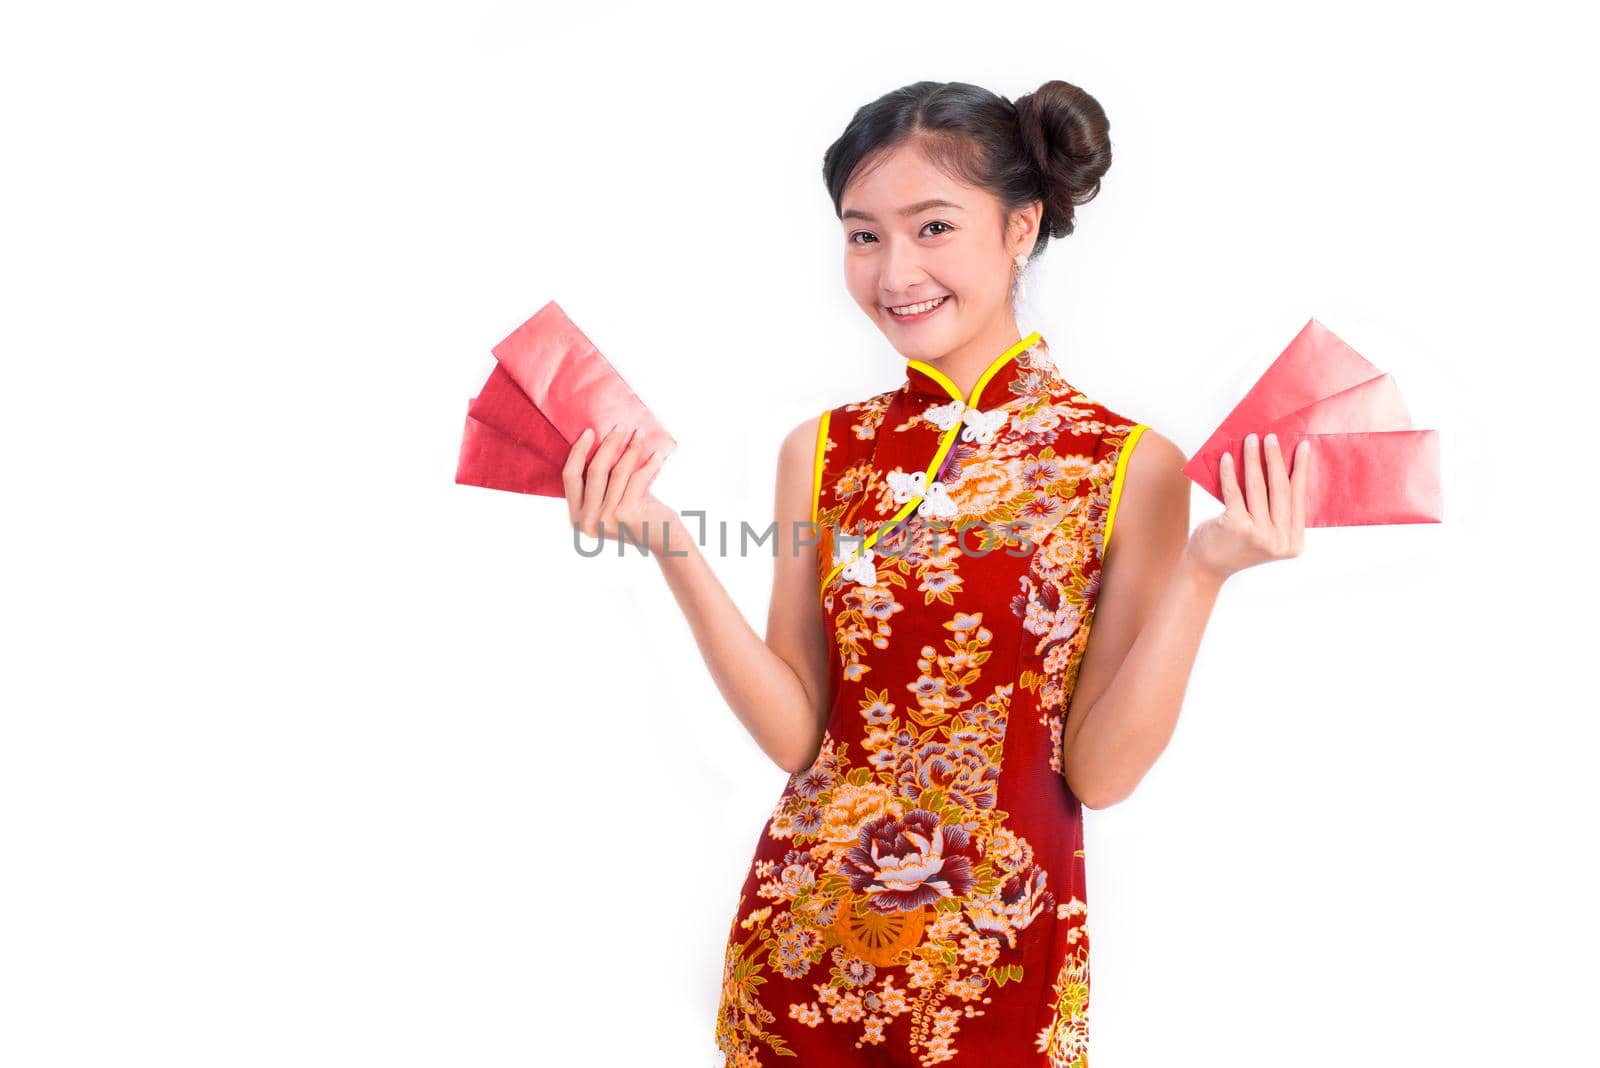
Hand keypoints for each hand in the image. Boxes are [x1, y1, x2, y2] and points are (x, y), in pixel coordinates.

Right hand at [562, 422, 671, 552]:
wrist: (663, 541)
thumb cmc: (638, 515)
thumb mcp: (610, 503)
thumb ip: (600, 483)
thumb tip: (601, 440)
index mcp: (576, 517)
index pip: (569, 476)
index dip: (578, 451)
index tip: (589, 432)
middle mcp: (587, 521)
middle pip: (594, 471)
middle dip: (609, 443)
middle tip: (620, 426)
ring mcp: (606, 520)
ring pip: (617, 472)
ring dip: (631, 449)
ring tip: (640, 433)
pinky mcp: (627, 515)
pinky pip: (637, 479)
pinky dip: (649, 465)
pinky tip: (657, 454)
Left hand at [1185, 432, 1308, 583]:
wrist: (1207, 568)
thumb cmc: (1235, 544)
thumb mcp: (1264, 533)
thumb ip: (1275, 511)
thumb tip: (1277, 465)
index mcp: (1293, 543)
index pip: (1300, 499)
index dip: (1301, 471)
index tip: (1303, 447)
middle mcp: (1280, 541)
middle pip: (1280, 490)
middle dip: (1276, 459)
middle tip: (1272, 437)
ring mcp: (1260, 536)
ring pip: (1257, 488)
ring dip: (1253, 460)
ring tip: (1251, 440)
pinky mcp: (1237, 527)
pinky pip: (1234, 492)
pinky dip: (1230, 472)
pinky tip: (1226, 457)